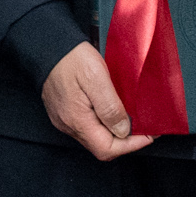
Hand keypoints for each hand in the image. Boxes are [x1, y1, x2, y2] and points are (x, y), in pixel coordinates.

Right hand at [41, 43, 151, 161]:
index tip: (148, 134)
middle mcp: (69, 125)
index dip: (131, 145)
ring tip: (132, 120)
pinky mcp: (64, 113)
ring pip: (95, 138)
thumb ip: (110, 107)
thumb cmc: (70, 58)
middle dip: (125, 141)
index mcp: (77, 119)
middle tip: (144, 127)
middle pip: (101, 147)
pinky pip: (87, 127)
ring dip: (115, 133)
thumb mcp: (96, 77)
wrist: (47, 46)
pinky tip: (112, 112)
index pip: (106, 149)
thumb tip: (123, 130)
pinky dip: (103, 125)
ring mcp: (64, 120)